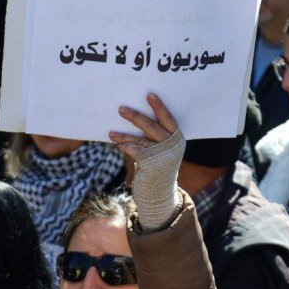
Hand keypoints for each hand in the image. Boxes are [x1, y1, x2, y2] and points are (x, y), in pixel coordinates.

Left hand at [110, 93, 185, 230]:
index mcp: (177, 139)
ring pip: (142, 138)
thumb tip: (133, 116)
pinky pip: (136, 151)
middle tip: (121, 108)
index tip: (149, 94)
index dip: (159, 107)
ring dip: (125, 133)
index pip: (169, 119)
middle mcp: (173, 146)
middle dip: (137, 116)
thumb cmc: (156, 167)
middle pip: (154, 126)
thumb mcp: (158, 150)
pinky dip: (126, 146)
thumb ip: (151, 137)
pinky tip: (117, 143)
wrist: (159, 194)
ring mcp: (164, 156)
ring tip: (111, 131)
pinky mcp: (153, 165)